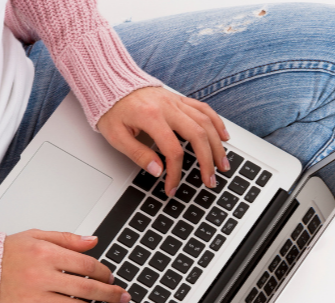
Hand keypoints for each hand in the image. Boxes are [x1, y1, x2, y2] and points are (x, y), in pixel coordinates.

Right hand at [0, 230, 129, 302]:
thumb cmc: (5, 253)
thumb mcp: (36, 236)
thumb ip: (66, 238)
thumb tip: (93, 241)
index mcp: (46, 254)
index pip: (86, 265)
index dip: (104, 272)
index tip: (111, 278)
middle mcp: (42, 277)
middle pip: (86, 288)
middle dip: (110, 294)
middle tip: (123, 298)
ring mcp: (35, 299)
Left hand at [97, 86, 231, 197]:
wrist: (111, 83)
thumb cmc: (112, 109)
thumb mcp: (116, 136)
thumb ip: (138, 154)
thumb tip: (157, 171)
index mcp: (151, 117)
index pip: (172, 150)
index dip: (175, 172)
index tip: (172, 187)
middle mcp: (168, 107)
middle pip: (197, 135)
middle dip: (207, 161)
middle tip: (210, 180)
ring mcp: (176, 102)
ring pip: (206, 122)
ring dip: (217, 145)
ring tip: (222, 165)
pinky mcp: (179, 99)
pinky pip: (204, 109)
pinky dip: (217, 123)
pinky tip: (224, 137)